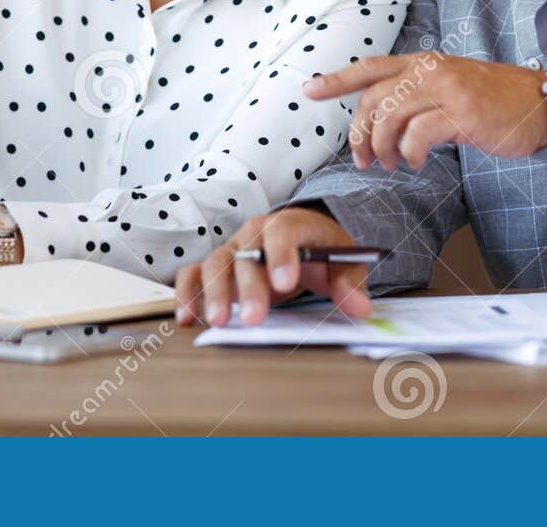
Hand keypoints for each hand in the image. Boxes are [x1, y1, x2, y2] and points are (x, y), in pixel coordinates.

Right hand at [173, 207, 370, 327]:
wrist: (303, 242)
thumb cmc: (323, 252)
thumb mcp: (345, 262)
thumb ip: (350, 283)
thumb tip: (359, 308)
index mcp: (289, 224)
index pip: (283, 232)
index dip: (282, 256)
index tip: (286, 284)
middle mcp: (254, 233)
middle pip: (245, 253)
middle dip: (248, 287)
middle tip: (253, 319)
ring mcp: (231, 248)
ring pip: (215, 264)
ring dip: (214, 293)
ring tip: (219, 323)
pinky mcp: (215, 267)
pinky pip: (193, 275)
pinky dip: (187, 294)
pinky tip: (187, 319)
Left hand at [303, 53, 546, 170]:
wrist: (543, 105)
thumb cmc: (497, 102)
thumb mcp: (451, 87)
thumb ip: (418, 95)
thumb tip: (382, 123)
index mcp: (424, 62)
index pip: (370, 66)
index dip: (337, 79)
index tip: (310, 90)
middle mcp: (431, 70)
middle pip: (372, 98)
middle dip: (360, 133)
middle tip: (364, 159)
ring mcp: (446, 89)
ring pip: (389, 117)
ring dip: (382, 147)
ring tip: (392, 164)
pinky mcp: (461, 113)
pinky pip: (417, 136)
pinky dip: (410, 154)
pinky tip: (416, 162)